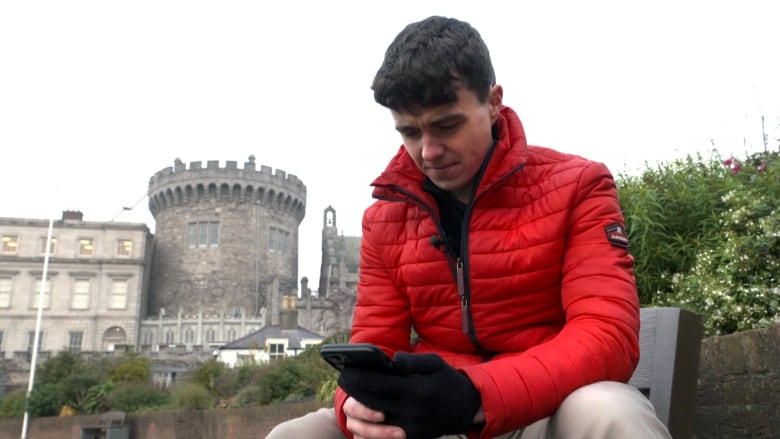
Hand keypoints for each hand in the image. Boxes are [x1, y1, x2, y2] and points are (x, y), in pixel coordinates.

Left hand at [338, 352, 480, 438]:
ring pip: (376, 421)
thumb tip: (390, 361)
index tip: (345, 370)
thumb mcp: (435, 363)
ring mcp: (412, 429)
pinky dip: (373, 422)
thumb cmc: (447, 381)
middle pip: (373, 403)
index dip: (359, 378)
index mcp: (418, 391)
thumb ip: (412, 361)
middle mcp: (413, 412)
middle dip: (354, 391)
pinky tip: (364, 410)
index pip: (380, 385)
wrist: (467, 408)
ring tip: (351, 393)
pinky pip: (386, 432)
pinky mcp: (412, 438)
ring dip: (360, 407)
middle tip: (342, 379)